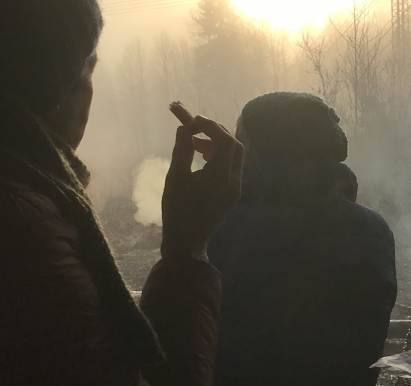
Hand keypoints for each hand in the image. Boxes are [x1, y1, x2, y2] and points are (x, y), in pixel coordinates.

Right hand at [161, 116, 243, 260]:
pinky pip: (232, 166)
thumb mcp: (174, 178)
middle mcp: (234, 182)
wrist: (187, 241)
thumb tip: (184, 128)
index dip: (211, 126)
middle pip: (235, 146)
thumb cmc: (176, 210)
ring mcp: (236, 188)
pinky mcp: (233, 192)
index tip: (193, 119)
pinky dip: (220, 156)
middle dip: (216, 132)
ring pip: (235, 155)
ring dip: (218, 143)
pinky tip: (202, 156)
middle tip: (195, 127)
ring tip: (194, 143)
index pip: (224, 142)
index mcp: (220, 178)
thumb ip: (182, 150)